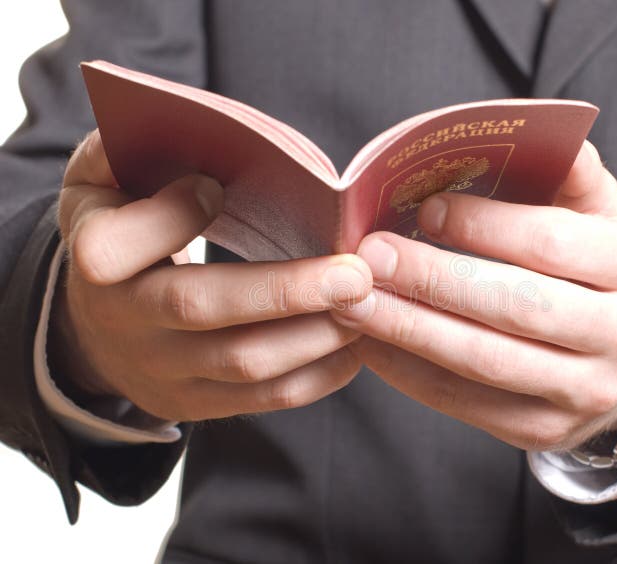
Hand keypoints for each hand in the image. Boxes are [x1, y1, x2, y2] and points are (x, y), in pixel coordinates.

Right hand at [51, 130, 371, 420]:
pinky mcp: (195, 402)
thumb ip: (118, 150)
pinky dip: (319, 372)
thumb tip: (180, 130)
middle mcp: (122, 322)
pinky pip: (265, 399)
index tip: (216, 187)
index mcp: (97, 257)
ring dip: (317, 335)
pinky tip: (355, 342)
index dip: (169, 219)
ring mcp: (160, 372)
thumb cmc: (120, 233)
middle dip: (286, 291)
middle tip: (356, 273)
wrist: (99, 328)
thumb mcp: (100, 184)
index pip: (112, 248)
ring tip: (369, 302)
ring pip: (245, 364)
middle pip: (201, 308)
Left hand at [333, 142, 616, 450]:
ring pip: (485, 361)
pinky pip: (468, 403)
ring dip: (408, 329)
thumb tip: (526, 124)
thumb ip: (566, 170)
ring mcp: (592, 393)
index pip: (553, 242)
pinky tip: (373, 342)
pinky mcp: (548, 430)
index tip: (423, 209)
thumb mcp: (596, 212)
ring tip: (354, 301)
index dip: (482, 226)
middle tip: (369, 256)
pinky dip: (411, 373)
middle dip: (433, 279)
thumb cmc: (591, 265)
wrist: (616, 350)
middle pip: (517, 306)